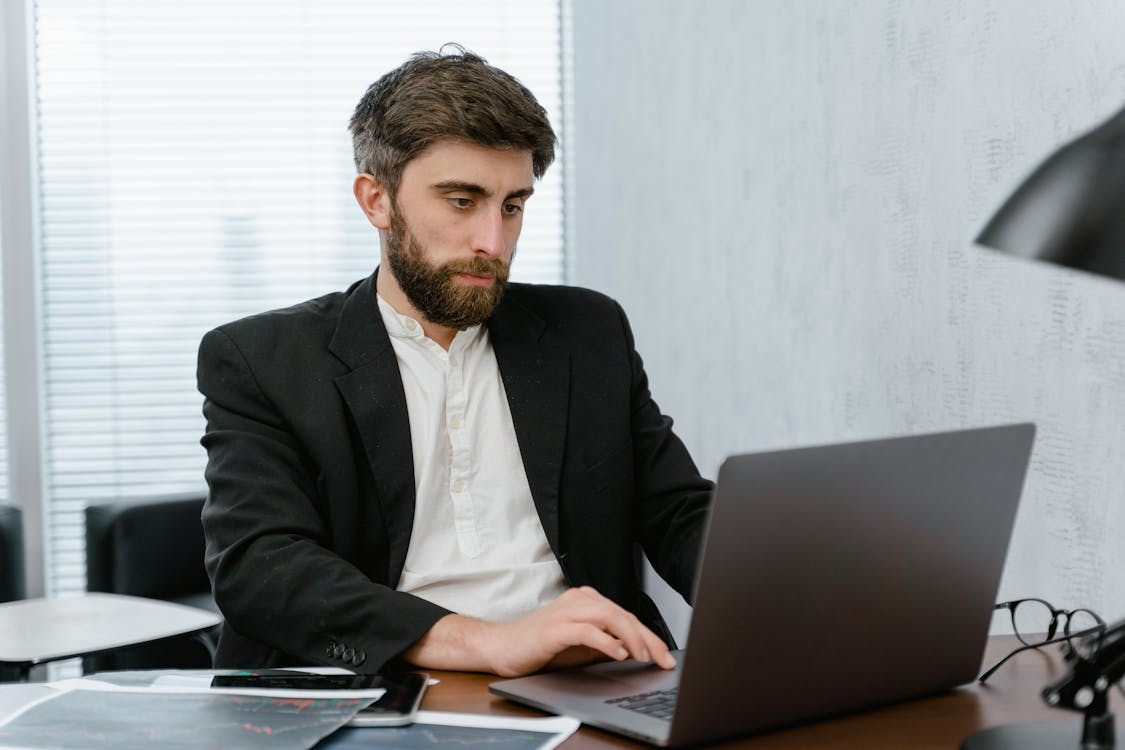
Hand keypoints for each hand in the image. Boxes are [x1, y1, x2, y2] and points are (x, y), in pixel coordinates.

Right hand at [402, 586, 676, 676]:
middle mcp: (578, 600)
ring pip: (609, 617)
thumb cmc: (539, 646)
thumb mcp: (581, 646)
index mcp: (586, 600)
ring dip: (631, 638)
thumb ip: (606, 643)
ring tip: (644, 656)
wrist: (501, 647)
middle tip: (662, 659)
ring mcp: (565, 611)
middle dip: (647, 638)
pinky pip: (587, 630)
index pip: (625, 615)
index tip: (664, 655)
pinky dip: (606, 642)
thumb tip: (637, 650)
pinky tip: (618, 654)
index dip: (649, 636)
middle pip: (622, 614)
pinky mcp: (554, 627)